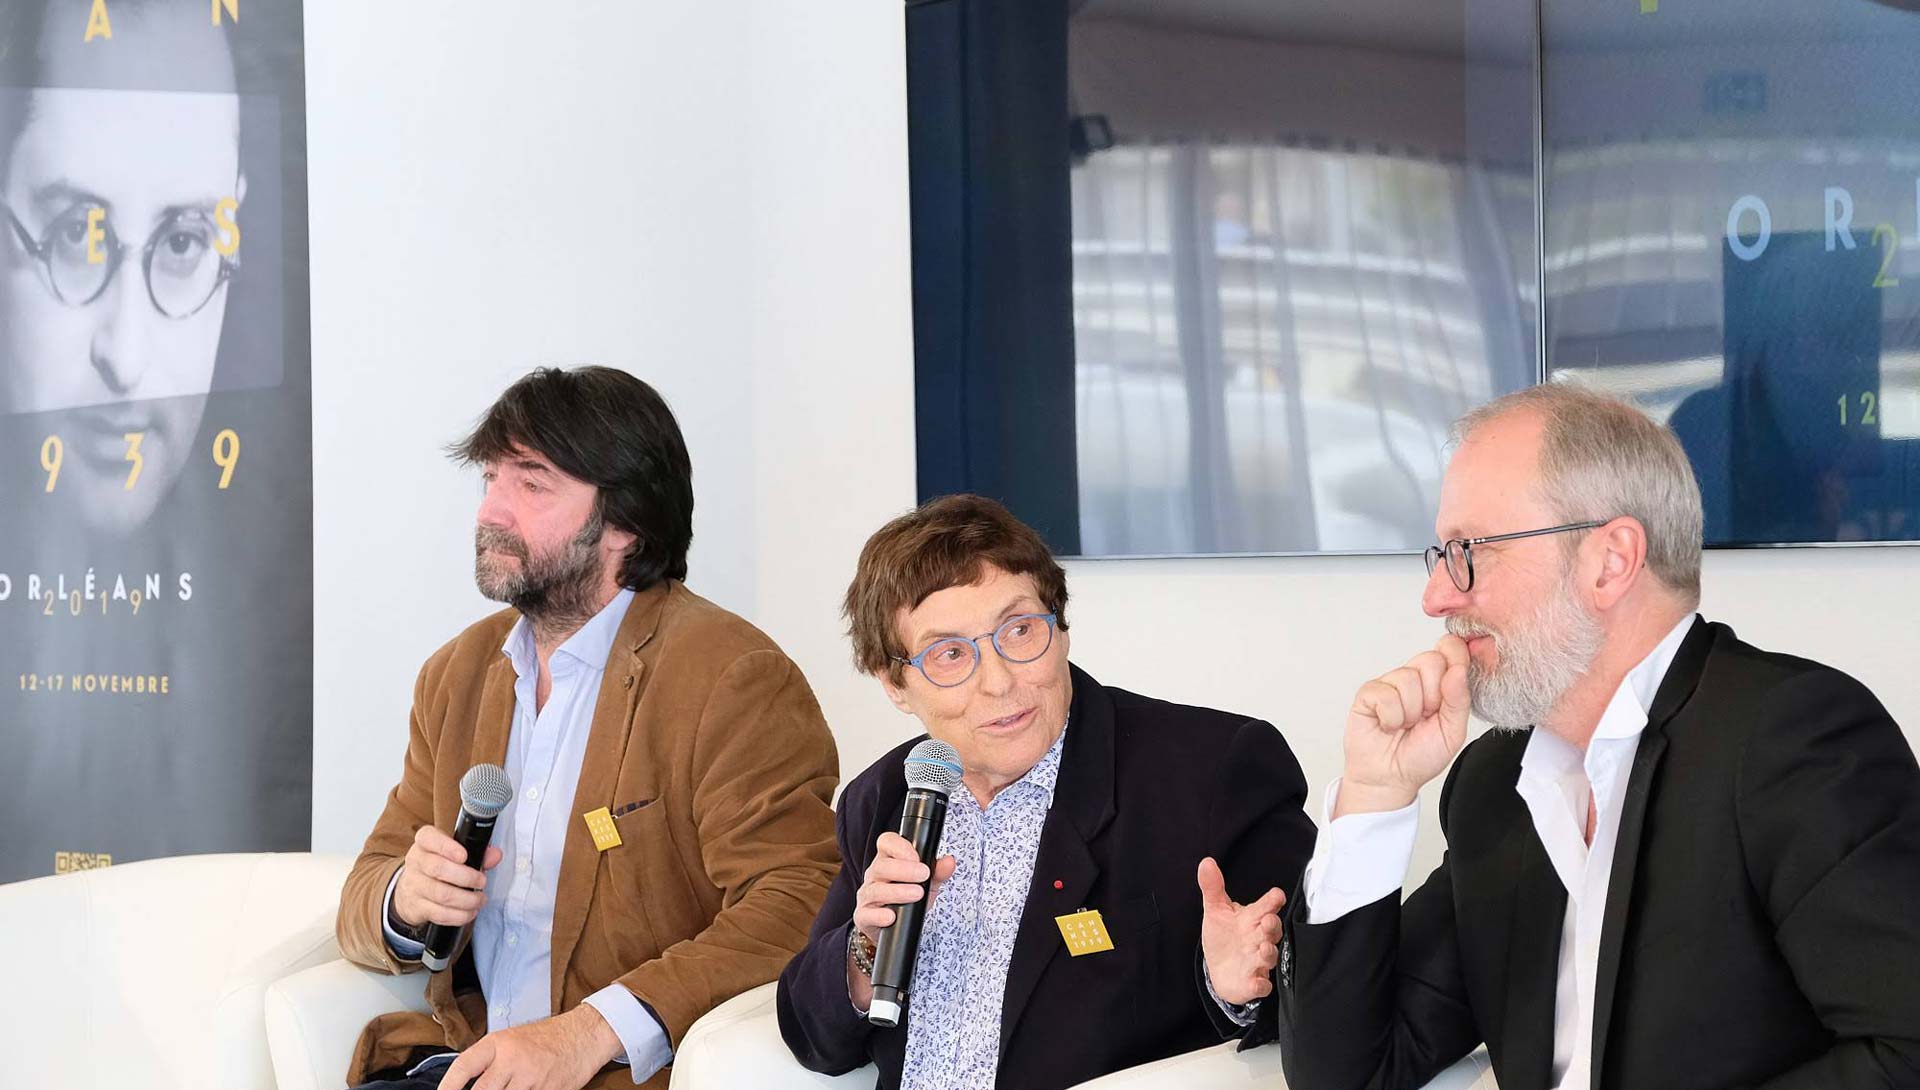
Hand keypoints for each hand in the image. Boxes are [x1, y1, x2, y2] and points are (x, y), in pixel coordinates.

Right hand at [391, 823, 503, 929]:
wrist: (412, 891)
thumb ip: (477, 852)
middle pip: (438, 868)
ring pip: (441, 894)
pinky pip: (440, 914)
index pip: (428, 838)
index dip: (447, 847)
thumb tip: (495, 855)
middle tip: (482, 881)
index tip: (464, 856)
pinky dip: (459, 915)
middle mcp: (416, 862)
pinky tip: (470, 911)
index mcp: (425, 843)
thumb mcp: (454, 852)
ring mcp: (415, 886)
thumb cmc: (439, 865)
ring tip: (480, 899)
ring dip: (467, 899)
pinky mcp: (417, 908)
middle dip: (467, 877)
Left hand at [440, 1005, 621, 1089]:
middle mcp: (513, 1059)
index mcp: (499, 1043)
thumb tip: (465, 1085)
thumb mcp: (513, 1040)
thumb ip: (489, 1061)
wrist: (585, 1035)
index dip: (448, 1085)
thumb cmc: (547, 1039)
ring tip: (512, 1088)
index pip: (464, 1066)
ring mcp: (532, 1078)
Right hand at [851, 832, 957, 943]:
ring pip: (875, 889)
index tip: (917, 857)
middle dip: (904, 869)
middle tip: (923, 874)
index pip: (887, 842)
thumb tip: (949, 861)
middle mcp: (875, 875)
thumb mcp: (927, 883)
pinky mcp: (864, 916)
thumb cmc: (909, 897)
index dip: (900, 846)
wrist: (896, 924)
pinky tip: (891, 916)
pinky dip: (879, 915)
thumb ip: (938, 872)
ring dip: (897, 891)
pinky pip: (866, 914)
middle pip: (881, 865)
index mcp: (889, 860)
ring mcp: (868, 895)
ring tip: (917, 893)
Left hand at [1197, 856, 1285, 1006]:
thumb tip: (1206, 861)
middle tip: (1268, 920)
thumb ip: (1213, 887)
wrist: (1220, 969)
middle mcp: (1259, 938)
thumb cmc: (1223, 936)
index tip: (1277, 895)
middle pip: (1273, 929)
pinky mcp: (1253, 982)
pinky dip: (1260, 984)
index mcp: (1252, 918)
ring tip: (1264, 947)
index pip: (1267, 906)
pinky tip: (1257, 982)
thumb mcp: (1215, 910)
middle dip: (1272, 925)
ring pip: (1270, 956)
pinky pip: (1262, 985)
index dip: (1273, 900)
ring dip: (1269, 952)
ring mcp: (1258, 961)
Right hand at [1337, 635, 1471, 817]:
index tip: (1455, 679)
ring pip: (1408, 679)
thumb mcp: (1453, 731)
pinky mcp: (1368, 693)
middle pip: (1431, 660)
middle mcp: (1415, 678)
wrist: (1390, 778)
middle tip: (1426, 716)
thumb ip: (1459, 699)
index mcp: (1439, 683)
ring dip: (1411, 712)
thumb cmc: (1421, 755)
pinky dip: (1391, 717)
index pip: (1451, 651)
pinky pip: (1386, 694)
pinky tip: (1388, 726)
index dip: (1455, 657)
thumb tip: (1458, 669)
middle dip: (1434, 695)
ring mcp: (1390, 683)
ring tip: (1405, 725)